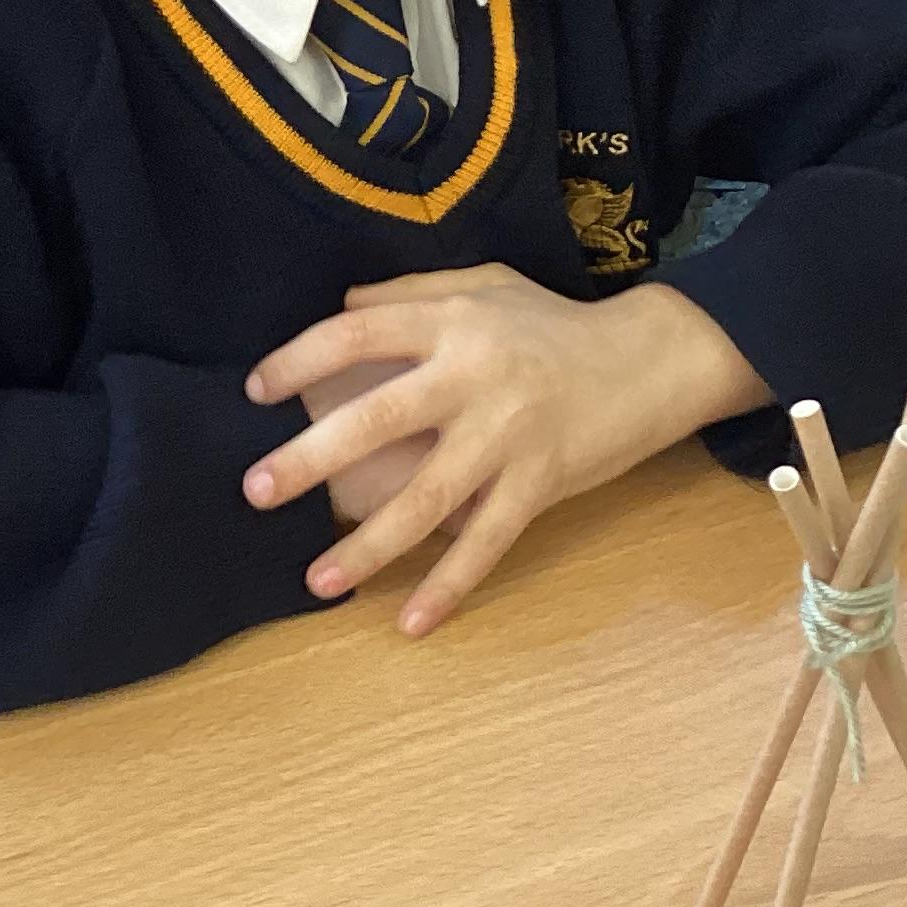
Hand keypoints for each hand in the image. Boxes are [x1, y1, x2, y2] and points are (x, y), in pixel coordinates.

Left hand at [241, 266, 769, 636]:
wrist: (650, 358)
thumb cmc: (554, 322)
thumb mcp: (484, 283)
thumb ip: (410, 293)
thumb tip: (340, 305)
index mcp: (453, 320)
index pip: (359, 334)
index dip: (301, 359)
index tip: (255, 392)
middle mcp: (476, 376)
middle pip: (380, 419)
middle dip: (312, 458)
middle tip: (255, 491)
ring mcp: (510, 435)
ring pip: (428, 498)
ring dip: (369, 545)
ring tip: (317, 580)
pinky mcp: (540, 483)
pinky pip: (486, 543)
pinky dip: (448, 586)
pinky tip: (410, 623)